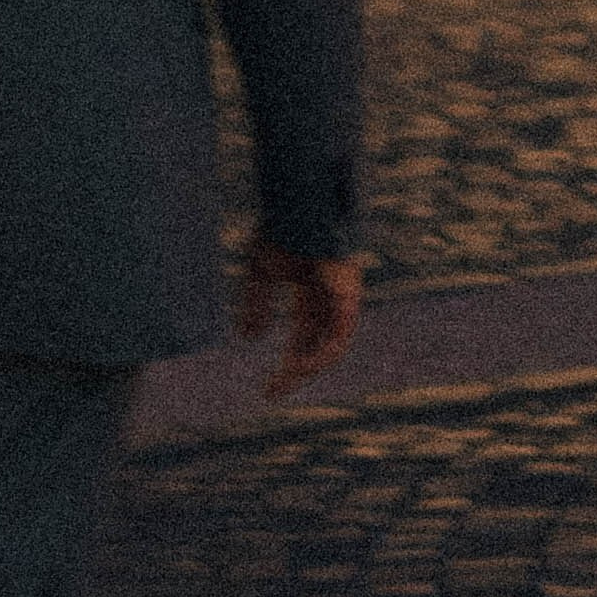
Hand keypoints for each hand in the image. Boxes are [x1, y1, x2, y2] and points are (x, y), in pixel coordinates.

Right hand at [237, 229, 362, 398]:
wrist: (298, 204)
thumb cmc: (281, 228)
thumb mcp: (262, 271)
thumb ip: (256, 303)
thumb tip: (248, 338)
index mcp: (311, 291)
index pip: (303, 337)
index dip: (288, 363)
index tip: (267, 389)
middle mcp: (330, 298)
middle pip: (317, 346)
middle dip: (295, 371)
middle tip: (272, 392)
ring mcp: (341, 296)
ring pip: (331, 345)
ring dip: (309, 366)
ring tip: (285, 379)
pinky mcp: (347, 293)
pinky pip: (339, 334)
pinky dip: (321, 352)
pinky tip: (299, 364)